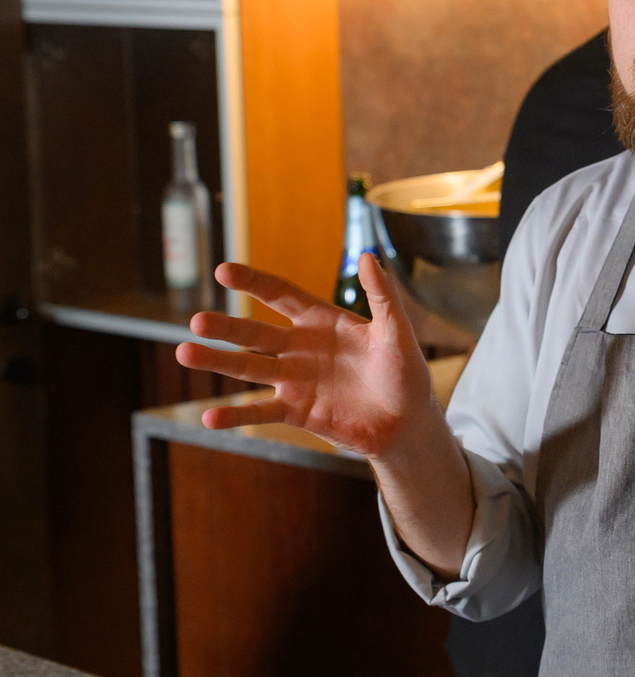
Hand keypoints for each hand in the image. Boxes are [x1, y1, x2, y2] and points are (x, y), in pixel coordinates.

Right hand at [175, 255, 434, 457]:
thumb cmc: (404, 371)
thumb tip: (368, 255)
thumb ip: (382, 296)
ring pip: (248, 368)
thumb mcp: (396, 331)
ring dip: (217, 362)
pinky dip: (235, 414)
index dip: (254, 283)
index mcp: (321, 321)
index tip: (224, 271)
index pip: (281, 295)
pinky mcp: (297, 411)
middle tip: (198, 321)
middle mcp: (300, 347)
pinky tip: (207, 418)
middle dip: (226, 328)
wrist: (407, 422)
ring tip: (184, 353)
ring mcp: (295, 380)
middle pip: (255, 333)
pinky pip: (261, 411)